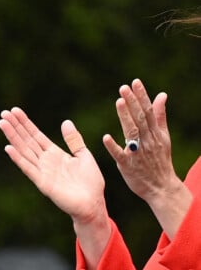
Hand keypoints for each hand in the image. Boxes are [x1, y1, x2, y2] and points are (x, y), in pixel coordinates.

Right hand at [0, 107, 105, 223]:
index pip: (36, 135)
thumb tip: (65, 122)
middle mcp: (45, 161)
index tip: (15, 111)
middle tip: (3, 113)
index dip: (25, 123)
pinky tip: (8, 148)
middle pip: (26, 140)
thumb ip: (73, 140)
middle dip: (15, 127)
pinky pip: (28, 168)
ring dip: (12, 137)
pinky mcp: (42, 183)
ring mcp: (42, 171)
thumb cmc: (90, 183)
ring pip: (24, 150)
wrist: (93, 204)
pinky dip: (18, 158)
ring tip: (2, 124)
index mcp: (54, 154)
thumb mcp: (84, 156)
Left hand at [103, 78, 190, 238]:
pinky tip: (106, 137)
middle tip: (123, 87)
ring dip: (125, 117)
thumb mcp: (163, 138)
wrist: (161, 187)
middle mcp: (147, 141)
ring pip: (132, 132)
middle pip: (140, 118)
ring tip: (118, 102)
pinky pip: (120, 155)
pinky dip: (113, 146)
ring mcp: (138, 153)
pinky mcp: (128, 165)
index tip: (134, 82)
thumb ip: (160, 116)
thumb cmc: (159, 161)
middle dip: (132, 102)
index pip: (148, 111)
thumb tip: (161, 95)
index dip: (141, 96)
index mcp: (155, 133)